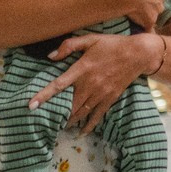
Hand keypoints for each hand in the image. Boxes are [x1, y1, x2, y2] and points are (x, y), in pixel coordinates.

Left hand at [31, 32, 161, 131]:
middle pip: (69, 104)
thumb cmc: (112, 45)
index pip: (58, 85)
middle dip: (57, 115)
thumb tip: (50, 56)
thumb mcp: (91, 39)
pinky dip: (88, 125)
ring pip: (81, 112)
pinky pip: (97, 115)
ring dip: (70, 121)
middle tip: (45, 122)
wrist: (139, 53)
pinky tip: (81, 132)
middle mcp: (90, 84)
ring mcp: (101, 93)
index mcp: (82, 69)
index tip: (31, 105)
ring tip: (60, 127)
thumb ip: (69, 45)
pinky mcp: (110, 98)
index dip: (44, 95)